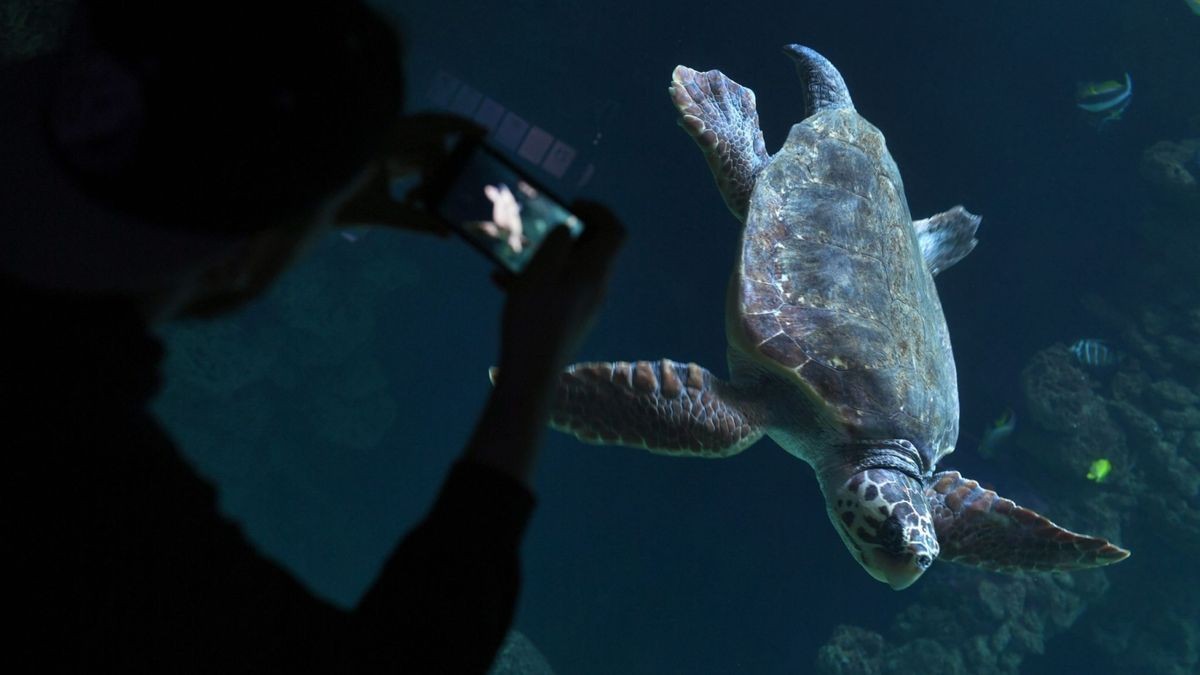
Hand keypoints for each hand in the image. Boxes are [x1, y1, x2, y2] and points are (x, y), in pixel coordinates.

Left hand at [334, 113, 484, 235]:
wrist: (306, 205)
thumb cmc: (338, 207)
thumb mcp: (380, 214)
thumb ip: (416, 222)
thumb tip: (447, 232)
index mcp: (383, 137)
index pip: (430, 124)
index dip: (459, 126)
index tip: (483, 133)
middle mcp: (384, 134)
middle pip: (430, 140)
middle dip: (442, 166)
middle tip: (443, 191)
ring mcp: (383, 142)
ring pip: (422, 151)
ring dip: (429, 175)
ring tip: (417, 200)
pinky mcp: (382, 154)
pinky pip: (411, 158)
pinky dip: (419, 176)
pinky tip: (414, 198)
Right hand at [493, 200, 624, 392]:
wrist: (531, 375)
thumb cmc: (534, 320)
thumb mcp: (539, 274)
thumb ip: (556, 245)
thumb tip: (568, 230)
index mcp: (595, 273)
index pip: (615, 231)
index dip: (598, 211)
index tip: (571, 206)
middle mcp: (597, 289)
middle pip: (595, 250)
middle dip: (568, 233)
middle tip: (541, 229)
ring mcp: (585, 307)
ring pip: (572, 270)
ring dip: (547, 258)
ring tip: (514, 260)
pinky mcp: (571, 322)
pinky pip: (560, 290)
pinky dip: (538, 281)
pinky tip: (503, 284)